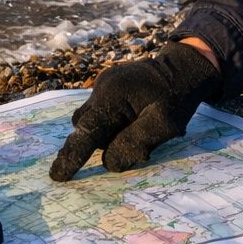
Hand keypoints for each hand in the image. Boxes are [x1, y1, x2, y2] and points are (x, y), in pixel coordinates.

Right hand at [49, 41, 219, 180]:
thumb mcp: (164, 125)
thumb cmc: (177, 97)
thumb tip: (108, 163)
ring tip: (140, 127)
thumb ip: (135, 144)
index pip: (87, 133)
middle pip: (89, 129)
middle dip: (105, 142)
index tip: (58, 176)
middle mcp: (101, 88)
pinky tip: (135, 119)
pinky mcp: (108, 87)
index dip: (72, 157)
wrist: (184, 67)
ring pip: (93, 122)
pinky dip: (114, 123)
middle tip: (137, 141)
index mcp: (112, 96)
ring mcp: (103, 85)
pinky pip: (101, 113)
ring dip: (110, 133)